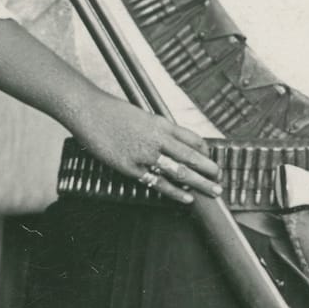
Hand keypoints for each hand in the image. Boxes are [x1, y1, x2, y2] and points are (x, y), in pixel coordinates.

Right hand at [76, 95, 221, 202]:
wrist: (88, 110)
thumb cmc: (112, 112)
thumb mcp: (141, 115)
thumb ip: (156, 129)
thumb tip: (167, 140)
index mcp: (161, 123)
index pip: (192, 139)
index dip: (205, 152)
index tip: (212, 160)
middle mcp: (157, 138)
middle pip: (191, 156)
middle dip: (209, 169)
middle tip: (220, 180)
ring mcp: (144, 153)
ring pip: (180, 170)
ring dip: (199, 183)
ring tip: (212, 191)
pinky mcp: (130, 167)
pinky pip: (157, 182)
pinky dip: (175, 191)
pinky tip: (187, 198)